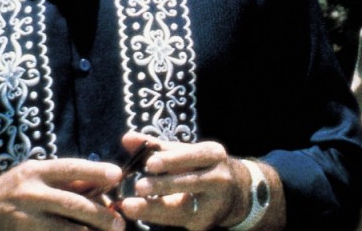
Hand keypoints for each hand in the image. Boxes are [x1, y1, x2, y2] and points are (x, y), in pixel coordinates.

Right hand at [0, 157, 126, 230]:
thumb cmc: (13, 191)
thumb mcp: (35, 177)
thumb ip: (66, 181)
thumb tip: (104, 184)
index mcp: (35, 171)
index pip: (69, 168)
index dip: (94, 170)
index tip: (117, 175)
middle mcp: (29, 193)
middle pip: (71, 203)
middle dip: (99, 214)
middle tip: (119, 223)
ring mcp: (22, 219)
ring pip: (62, 229)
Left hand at [112, 131, 249, 230]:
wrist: (234, 193)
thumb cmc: (201, 167)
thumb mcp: (185, 153)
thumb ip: (156, 147)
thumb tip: (127, 138)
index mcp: (213, 154)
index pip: (193, 156)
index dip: (172, 160)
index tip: (149, 163)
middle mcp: (219, 178)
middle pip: (190, 182)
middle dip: (163, 185)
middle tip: (138, 186)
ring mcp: (214, 204)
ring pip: (183, 208)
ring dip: (154, 208)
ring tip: (129, 207)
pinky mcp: (205, 223)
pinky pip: (178, 221)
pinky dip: (156, 218)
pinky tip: (139, 214)